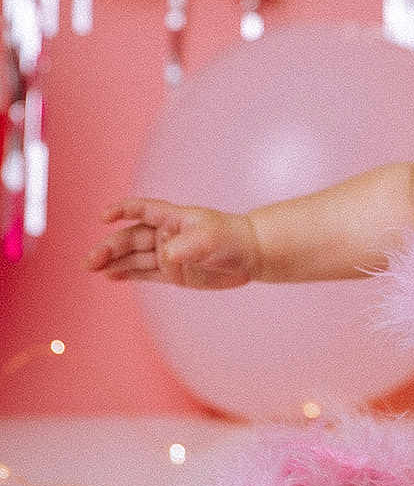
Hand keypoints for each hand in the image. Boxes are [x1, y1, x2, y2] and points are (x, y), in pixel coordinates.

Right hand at [85, 198, 262, 288]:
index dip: (123, 210)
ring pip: (134, 257)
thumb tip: (166, 257)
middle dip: (110, 247)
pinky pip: (145, 273)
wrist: (251, 255)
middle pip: (132, 238)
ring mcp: (169, 255)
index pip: (143, 209)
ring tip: (91, 268)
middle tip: (91, 260)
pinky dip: (127, 274)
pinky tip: (109, 276)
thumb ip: (186, 246)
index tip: (104, 216)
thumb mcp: (210, 239)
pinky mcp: (174, 273)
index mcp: (174, 219)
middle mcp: (167, 235)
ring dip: (113, 262)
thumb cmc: (232, 238)